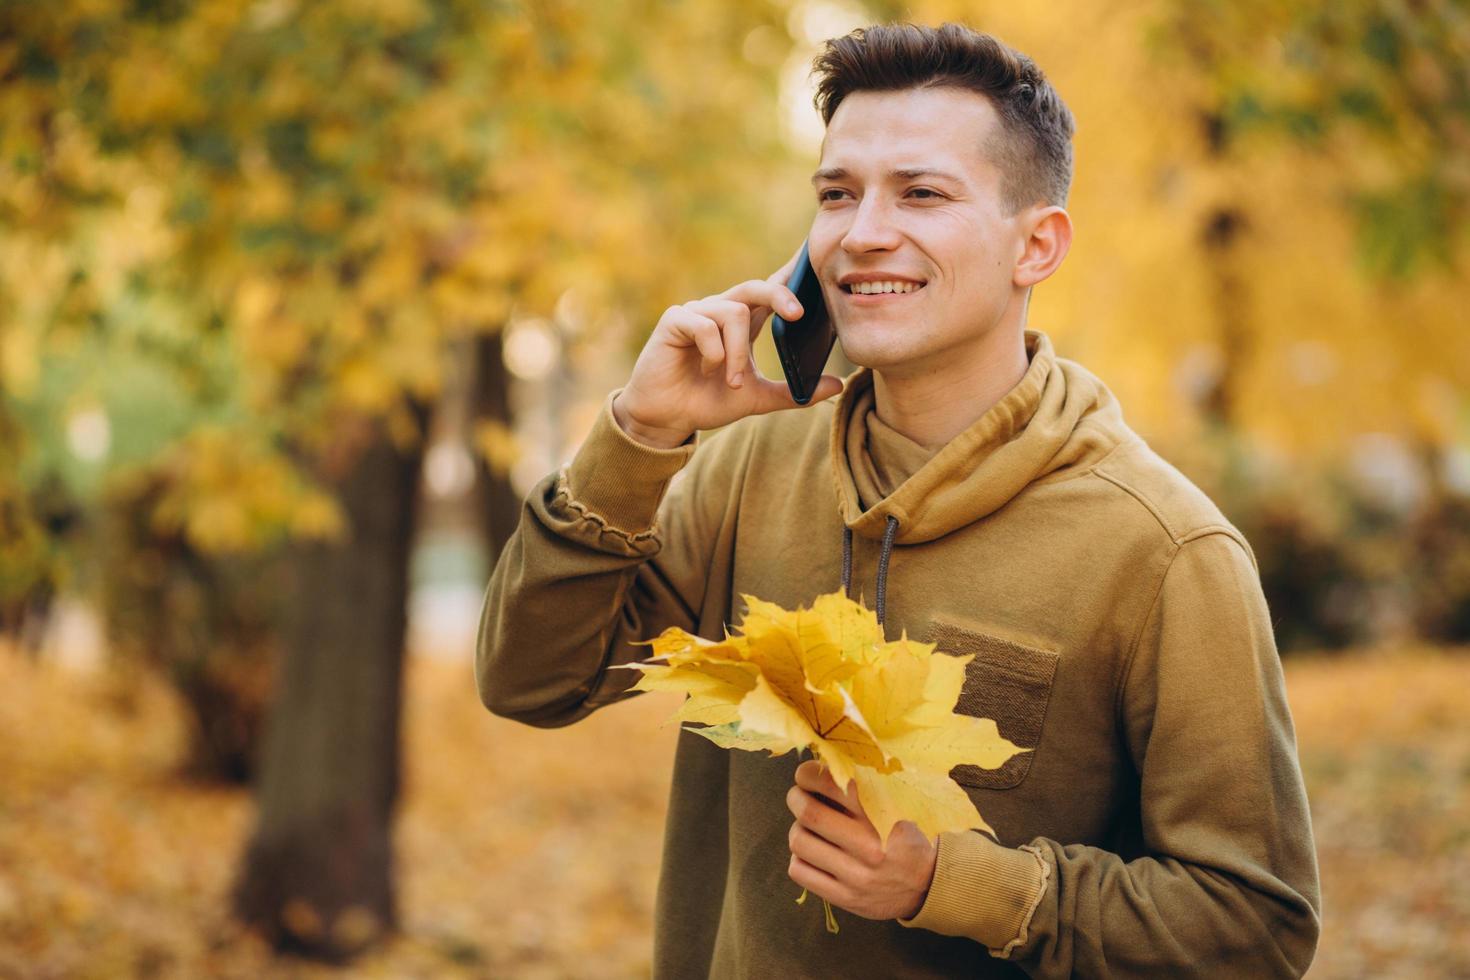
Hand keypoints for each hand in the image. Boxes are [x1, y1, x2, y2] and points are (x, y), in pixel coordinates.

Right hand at [611, 247, 844, 448]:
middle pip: (755, 287)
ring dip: (739, 353)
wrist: (667, 418)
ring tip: (734, 380)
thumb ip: (795, 392)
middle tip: (797, 314)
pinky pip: (704, 325)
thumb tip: (838, 385)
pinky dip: (714, 351)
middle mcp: (721, 311)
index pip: (770, 291)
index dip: (790, 275)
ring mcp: (697, 313)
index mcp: (742, 323)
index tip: (814, 267)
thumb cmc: (708, 402)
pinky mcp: (674, 321)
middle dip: (779, 295)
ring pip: (733, 313)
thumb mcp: (758, 399)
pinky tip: (707, 369)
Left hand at [785, 760, 937, 920]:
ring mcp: (856, 876)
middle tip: (798, 796)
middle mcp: (869, 846)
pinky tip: (813, 853)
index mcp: (882, 816)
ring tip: (807, 827)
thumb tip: (818, 764)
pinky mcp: (845, 898)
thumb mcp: (896, 805)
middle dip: (796, 798)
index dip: (809, 775)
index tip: (805, 775)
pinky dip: (799, 857)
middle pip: (809, 813)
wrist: (928, 885)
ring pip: (800, 842)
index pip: (833, 784)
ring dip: (797, 828)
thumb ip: (863, 787)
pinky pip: (799, 871)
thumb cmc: (904, 835)